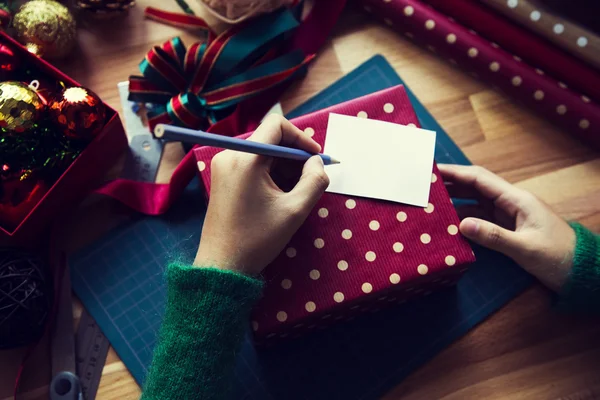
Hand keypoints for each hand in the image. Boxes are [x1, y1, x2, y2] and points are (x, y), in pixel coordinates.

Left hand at [194, 115, 329, 274]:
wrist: (222, 265)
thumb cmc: (257, 239)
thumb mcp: (295, 210)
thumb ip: (314, 180)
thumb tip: (317, 162)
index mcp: (246, 158)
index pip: (277, 125)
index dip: (302, 138)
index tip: (316, 159)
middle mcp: (231, 155)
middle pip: (271, 139)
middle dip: (294, 157)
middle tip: (310, 180)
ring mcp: (224, 166)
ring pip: (264, 153)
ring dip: (284, 168)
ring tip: (295, 194)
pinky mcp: (223, 177)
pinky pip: (253, 164)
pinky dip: (271, 175)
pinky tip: (280, 197)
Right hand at [438, 164, 575, 291]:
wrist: (582, 272)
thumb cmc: (559, 257)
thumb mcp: (525, 248)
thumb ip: (494, 236)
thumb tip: (462, 224)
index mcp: (516, 200)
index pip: (480, 179)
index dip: (455, 173)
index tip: (433, 169)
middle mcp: (510, 203)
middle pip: (475, 187)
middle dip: (450, 184)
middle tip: (424, 184)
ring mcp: (509, 216)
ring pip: (475, 203)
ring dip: (455, 202)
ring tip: (430, 202)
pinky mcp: (507, 229)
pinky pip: (480, 219)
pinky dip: (463, 219)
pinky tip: (449, 223)